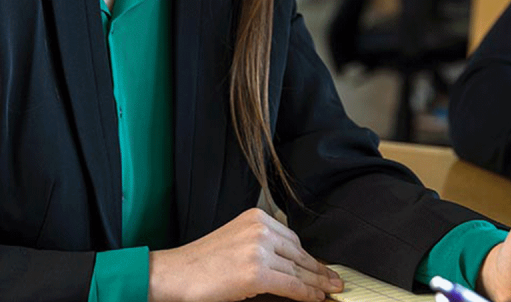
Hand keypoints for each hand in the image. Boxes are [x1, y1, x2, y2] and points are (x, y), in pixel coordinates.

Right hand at [148, 208, 341, 301]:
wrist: (175, 274)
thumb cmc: (201, 264)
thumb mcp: (235, 242)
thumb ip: (262, 246)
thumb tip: (293, 264)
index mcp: (255, 218)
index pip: (292, 238)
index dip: (309, 256)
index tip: (322, 266)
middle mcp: (259, 229)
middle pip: (298, 253)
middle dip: (318, 270)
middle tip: (335, 279)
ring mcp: (258, 250)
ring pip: (297, 271)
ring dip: (316, 284)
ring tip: (330, 290)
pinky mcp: (257, 273)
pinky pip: (291, 285)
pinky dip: (306, 294)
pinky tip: (316, 298)